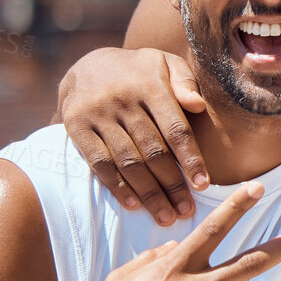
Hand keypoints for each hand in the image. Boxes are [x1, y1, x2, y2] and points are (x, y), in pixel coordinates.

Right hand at [58, 47, 207, 225]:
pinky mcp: (76, 127)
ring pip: (127, 161)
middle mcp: (123, 102)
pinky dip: (116, 186)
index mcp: (150, 87)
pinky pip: (98, 162)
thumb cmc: (140, 70)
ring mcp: (97, 115)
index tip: (203, 185)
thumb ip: (185, 82)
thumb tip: (199, 105)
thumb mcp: (165, 63)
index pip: (176, 129)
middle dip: (172, 185)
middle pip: (152, 151)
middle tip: (186, 211)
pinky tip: (133, 204)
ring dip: (147, 192)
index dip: (190, 159)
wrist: (88, 64)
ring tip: (164, 216)